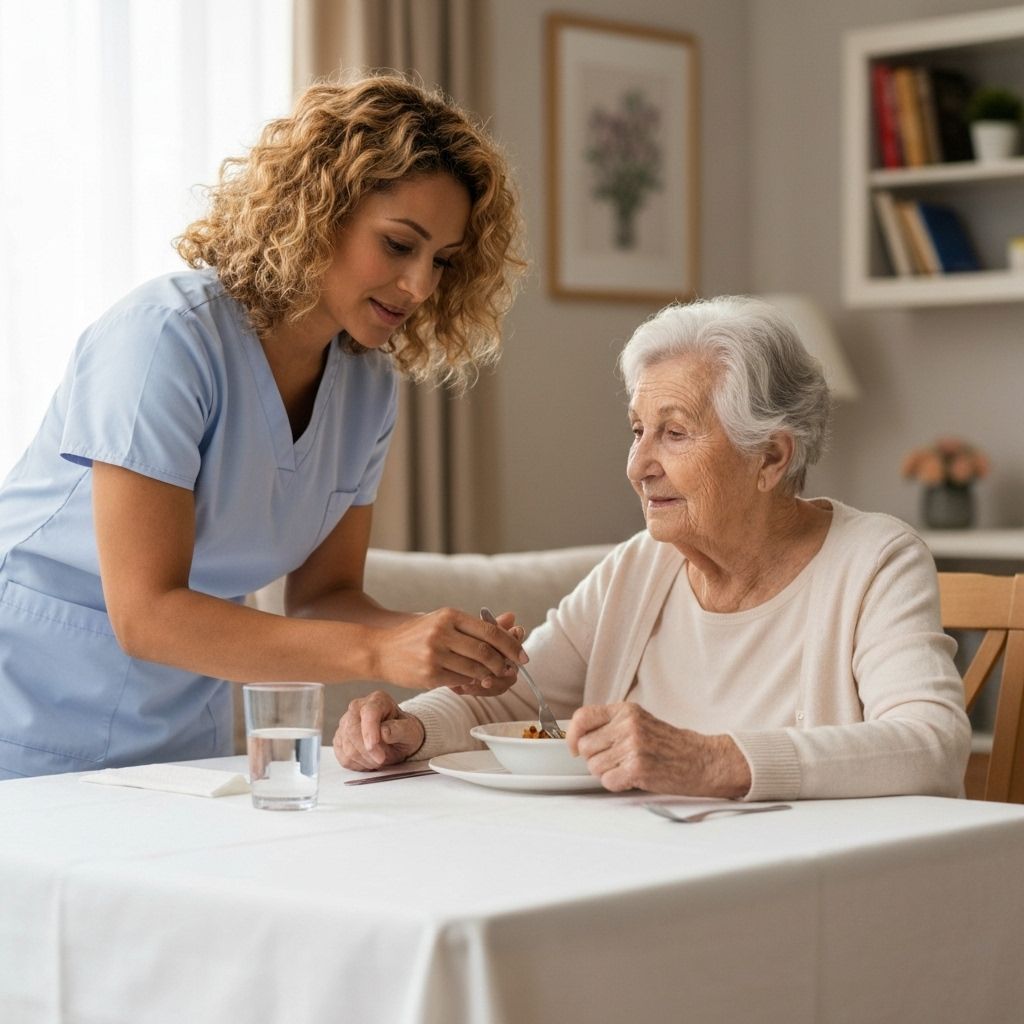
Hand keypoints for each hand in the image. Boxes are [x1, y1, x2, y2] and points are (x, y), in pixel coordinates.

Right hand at [333, 691, 424, 769]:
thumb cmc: (404, 732)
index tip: (374, 747)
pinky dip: (358, 764)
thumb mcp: (410, 731)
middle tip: (382, 760)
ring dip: (365, 759)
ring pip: (347, 747)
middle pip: (353, 731)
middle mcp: (357, 707)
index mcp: (378, 700)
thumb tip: (384, 732)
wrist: (397, 739)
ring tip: (379, 759)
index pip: (369, 713)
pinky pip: (343, 757)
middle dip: (368, 751)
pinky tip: (369, 761)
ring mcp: (345, 723)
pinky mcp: (339, 739)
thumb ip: (399, 730)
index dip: (369, 731)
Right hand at [373, 607, 527, 691]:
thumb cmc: (418, 634)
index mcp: (450, 616)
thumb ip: (478, 624)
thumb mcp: (446, 622)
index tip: (523, 655)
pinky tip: (472, 681)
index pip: (490, 631)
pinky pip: (460, 681)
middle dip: (503, 664)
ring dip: (488, 676)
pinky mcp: (429, 675)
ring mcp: (435, 655)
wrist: (380, 648)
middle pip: (485, 652)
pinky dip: (471, 683)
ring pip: (475, 670)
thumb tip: (512, 619)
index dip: (511, 645)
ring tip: (491, 675)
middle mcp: (442, 633)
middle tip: (510, 669)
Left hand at [566, 702, 751, 797]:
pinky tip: (633, 778)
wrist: (701, 760)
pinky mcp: (637, 767)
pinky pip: (607, 781)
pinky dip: (617, 784)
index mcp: (625, 710)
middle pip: (585, 747)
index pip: (582, 717)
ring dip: (607, 773)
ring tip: (628, 768)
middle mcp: (627, 725)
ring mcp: (632, 746)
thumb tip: (578, 738)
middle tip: (616, 761)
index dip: (572, 735)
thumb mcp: (640, 722)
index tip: (573, 747)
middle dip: (595, 759)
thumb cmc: (671, 745)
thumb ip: (612, 724)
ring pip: (594, 766)